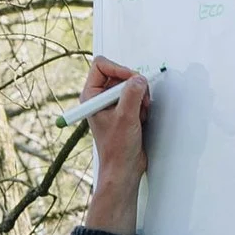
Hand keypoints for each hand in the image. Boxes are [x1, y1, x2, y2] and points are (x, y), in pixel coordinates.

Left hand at [79, 56, 148, 234]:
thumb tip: (139, 79)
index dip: (119, 69)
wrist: (124, 169)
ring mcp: (113, 104)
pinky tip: (141, 119)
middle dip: (134, 86)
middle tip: (140, 100)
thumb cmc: (117, 149)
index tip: (131, 80)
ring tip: (140, 113)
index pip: (101, 65)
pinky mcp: (124, 110)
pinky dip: (143, 105)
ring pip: (131, 85)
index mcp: (90, 96)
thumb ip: (133, 94)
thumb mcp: (125, 117)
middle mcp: (99, 98)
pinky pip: (137, 96)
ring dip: (140, 97)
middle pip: (119, 74)